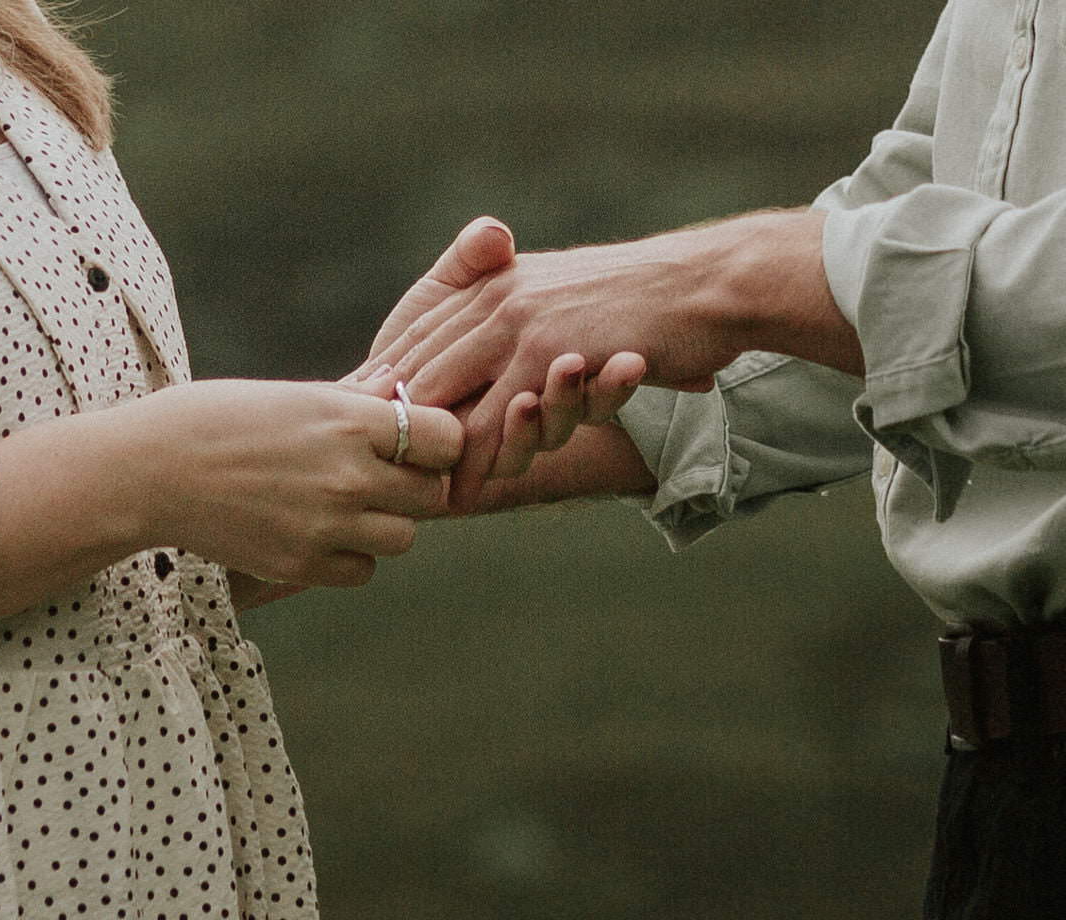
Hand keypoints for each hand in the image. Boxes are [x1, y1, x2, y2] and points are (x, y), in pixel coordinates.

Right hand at [117, 378, 462, 587]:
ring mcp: (327, 526)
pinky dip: (349, 557)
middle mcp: (348, 476)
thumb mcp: (289, 396)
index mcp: (350, 422)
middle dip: (411, 486)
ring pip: (402, 538)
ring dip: (382, 525)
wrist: (150, 470)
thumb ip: (354, 401)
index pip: (445, 439)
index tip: (413, 443)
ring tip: (342, 506)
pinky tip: (316, 532)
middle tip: (376, 477)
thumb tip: (399, 388)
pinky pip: (362, 570)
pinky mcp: (302, 565)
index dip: (436, 442)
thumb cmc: (216, 419)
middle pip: (430, 495)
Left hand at [370, 227, 751, 508]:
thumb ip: (526, 313)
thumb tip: (507, 351)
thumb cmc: (647, 298)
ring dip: (430, 452)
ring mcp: (519, 325)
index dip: (388, 379)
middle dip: (389, 421)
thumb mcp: (571, 294)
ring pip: (452, 400)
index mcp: (495, 280)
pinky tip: (464, 492)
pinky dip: (478, 464)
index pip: (420, 332)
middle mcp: (495, 298)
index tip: (359, 421)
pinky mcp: (548, 357)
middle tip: (365, 468)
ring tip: (413, 491)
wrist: (706, 284)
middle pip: (420, 367)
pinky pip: (498, 422)